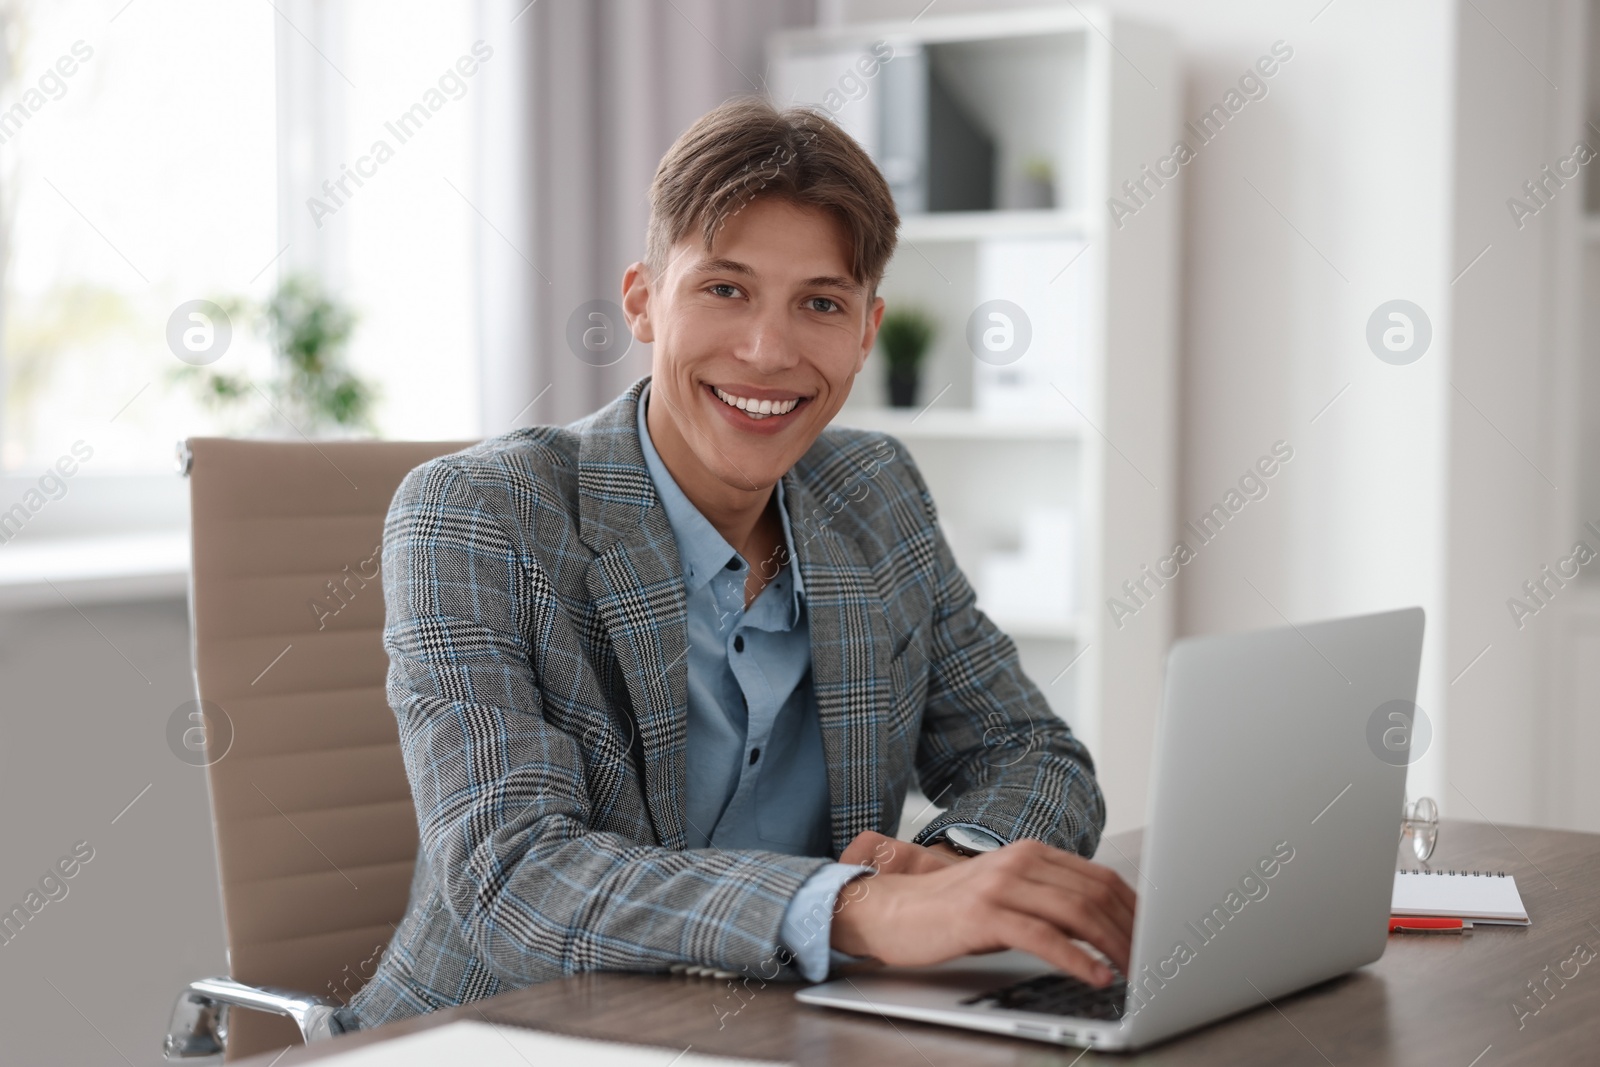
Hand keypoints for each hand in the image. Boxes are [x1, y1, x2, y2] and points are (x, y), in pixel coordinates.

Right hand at [830, 839, 1136, 986]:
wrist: (889, 909)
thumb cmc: (949, 910)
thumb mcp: (1006, 895)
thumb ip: (1047, 899)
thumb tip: (1103, 924)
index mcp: (1030, 852)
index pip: (1100, 876)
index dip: (1135, 908)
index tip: (1156, 935)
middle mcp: (1019, 860)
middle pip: (1096, 893)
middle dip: (1132, 930)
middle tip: (1153, 959)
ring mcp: (1001, 884)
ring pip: (1077, 912)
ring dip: (1114, 946)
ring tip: (1134, 971)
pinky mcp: (984, 913)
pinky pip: (1044, 937)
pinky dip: (1078, 959)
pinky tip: (1097, 975)